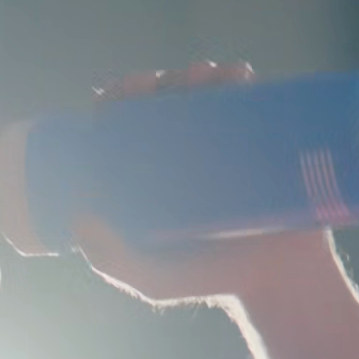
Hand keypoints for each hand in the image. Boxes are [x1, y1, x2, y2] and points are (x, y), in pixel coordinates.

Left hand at [73, 61, 343, 305]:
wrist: (278, 285)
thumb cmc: (209, 281)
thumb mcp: (152, 278)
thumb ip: (112, 259)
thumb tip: (80, 215)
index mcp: (152, 173)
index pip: (127, 124)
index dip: (121, 97)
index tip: (129, 92)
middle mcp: (185, 154)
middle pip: (167, 101)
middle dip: (166, 79)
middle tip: (173, 81)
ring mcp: (225, 147)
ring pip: (208, 96)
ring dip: (202, 73)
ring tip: (207, 76)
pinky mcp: (263, 146)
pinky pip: (252, 103)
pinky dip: (242, 81)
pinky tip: (238, 74)